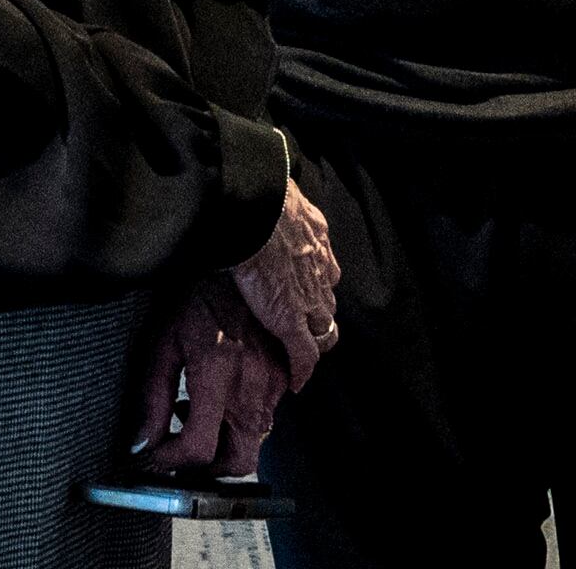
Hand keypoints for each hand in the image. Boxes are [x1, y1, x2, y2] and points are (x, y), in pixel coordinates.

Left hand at [133, 278, 289, 476]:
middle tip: (182, 451)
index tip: (154, 457)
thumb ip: (152, 399)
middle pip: (238, 462)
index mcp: (216, 377)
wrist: (242, 256)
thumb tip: (142, 444)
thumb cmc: (198, 294)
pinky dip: (240, 415)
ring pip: (253, 439)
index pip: (197, 450)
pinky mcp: (287, 374)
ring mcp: (275, 382)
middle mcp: (251, 386)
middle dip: (208, 467)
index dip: (169, 462)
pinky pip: (266, 414)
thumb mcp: (163, 342)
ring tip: (194, 407)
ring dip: (223, 437)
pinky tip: (219, 390)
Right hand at [229, 177, 339, 387]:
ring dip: (313, 342)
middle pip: (327, 302)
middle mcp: (320, 267)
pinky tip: (296, 381)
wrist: (253, 208)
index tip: (300, 293)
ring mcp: (309, 297)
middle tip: (299, 327)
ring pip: (324, 329)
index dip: (312, 286)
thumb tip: (248, 197)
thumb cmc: (255, 195)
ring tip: (296, 355)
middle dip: (317, 315)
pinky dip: (302, 370)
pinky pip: (305, 355)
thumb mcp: (272, 196)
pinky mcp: (293, 321)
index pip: (322, 271)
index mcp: (315, 236)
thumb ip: (271, 206)